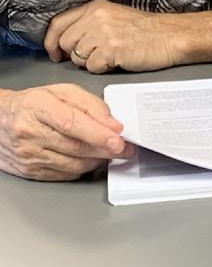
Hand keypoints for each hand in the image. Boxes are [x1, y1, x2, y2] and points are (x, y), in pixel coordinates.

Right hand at [0, 83, 133, 180]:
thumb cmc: (31, 104)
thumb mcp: (60, 92)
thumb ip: (89, 104)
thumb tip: (112, 123)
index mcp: (37, 107)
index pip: (71, 123)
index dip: (98, 133)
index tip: (118, 138)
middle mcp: (29, 132)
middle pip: (76, 146)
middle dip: (107, 149)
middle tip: (127, 148)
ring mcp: (29, 155)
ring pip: (74, 164)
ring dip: (98, 160)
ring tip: (109, 151)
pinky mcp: (31, 172)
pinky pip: (66, 174)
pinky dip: (83, 168)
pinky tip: (89, 158)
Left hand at [44, 0, 180, 73]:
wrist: (171, 36)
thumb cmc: (147, 31)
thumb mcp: (114, 16)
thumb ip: (90, 22)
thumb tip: (68, 39)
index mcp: (95, 7)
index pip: (58, 23)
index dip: (51, 41)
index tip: (55, 52)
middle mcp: (96, 18)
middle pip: (65, 42)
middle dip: (74, 54)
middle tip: (91, 57)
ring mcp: (103, 33)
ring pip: (77, 57)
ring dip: (91, 62)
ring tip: (110, 57)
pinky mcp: (111, 50)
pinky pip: (92, 67)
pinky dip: (103, 69)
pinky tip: (117, 61)